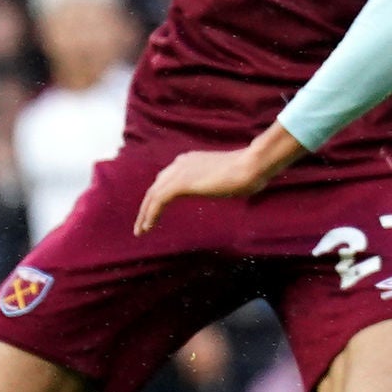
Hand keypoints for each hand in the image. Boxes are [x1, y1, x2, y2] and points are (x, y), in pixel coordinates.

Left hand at [134, 136, 290, 233]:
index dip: (158, 196)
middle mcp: (180, 163)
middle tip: (142, 224)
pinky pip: (158, 202)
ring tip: (140, 231)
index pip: (166, 178)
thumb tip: (230, 187)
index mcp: (190, 160)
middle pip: (155, 187)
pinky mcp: (180, 183)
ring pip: (152, 195)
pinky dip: (150, 215)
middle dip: (147, 206)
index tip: (154, 211)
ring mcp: (179, 172)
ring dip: (144, 214)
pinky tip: (147, 228)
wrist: (250, 166)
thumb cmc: (249, 172)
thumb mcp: (229, 176)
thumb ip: (219, 180)